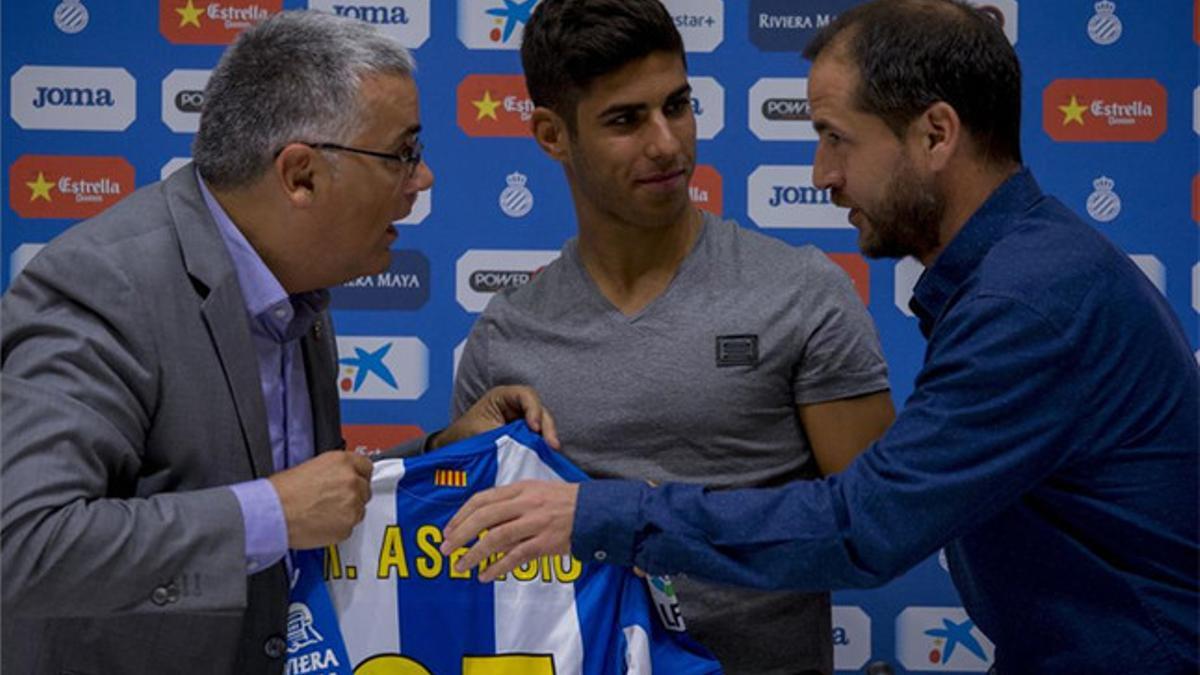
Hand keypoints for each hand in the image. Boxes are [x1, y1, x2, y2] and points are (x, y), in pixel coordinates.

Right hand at [268, 451, 372, 548]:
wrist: (272, 514)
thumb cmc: (282, 492)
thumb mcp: (311, 466)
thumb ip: (334, 470)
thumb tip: (340, 476)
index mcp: (342, 462)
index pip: (366, 466)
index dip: (357, 475)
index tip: (354, 480)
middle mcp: (351, 481)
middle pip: (365, 489)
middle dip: (352, 494)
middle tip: (333, 498)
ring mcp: (352, 505)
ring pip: (360, 509)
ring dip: (347, 511)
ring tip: (324, 511)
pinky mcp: (347, 527)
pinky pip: (350, 526)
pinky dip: (340, 526)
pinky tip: (322, 521)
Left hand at [437, 385, 559, 449]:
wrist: (455, 445)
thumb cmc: (464, 434)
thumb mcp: (483, 433)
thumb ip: (504, 436)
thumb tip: (525, 445)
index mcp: (502, 397)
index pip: (525, 395)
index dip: (533, 409)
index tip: (533, 428)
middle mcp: (515, 405)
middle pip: (539, 409)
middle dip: (546, 426)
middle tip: (551, 444)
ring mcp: (521, 418)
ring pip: (542, 423)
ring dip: (548, 436)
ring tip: (552, 450)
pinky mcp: (524, 433)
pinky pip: (538, 435)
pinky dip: (542, 443)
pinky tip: (547, 454)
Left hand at [440, 480, 577, 581]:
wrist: (596, 510)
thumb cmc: (564, 501)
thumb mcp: (537, 490)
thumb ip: (511, 501)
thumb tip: (483, 518)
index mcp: (520, 488)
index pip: (482, 499)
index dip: (461, 515)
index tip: (449, 530)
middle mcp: (526, 504)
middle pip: (484, 518)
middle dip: (460, 534)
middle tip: (446, 549)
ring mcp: (536, 523)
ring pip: (496, 538)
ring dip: (475, 554)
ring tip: (461, 566)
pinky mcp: (546, 543)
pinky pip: (516, 556)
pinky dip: (497, 567)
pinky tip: (485, 575)